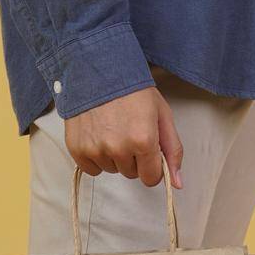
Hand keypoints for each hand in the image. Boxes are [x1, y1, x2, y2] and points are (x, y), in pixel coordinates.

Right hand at [64, 85, 184, 187]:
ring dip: (115, 156)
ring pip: (112, 169)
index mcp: (143, 140)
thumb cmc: (134, 91)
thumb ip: (172, 149)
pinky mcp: (77, 149)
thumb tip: (177, 184)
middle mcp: (119, 148)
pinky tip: (99, 135)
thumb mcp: (162, 115)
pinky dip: (96, 157)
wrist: (99, 70)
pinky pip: (92, 169)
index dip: (153, 166)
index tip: (149, 151)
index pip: (151, 177)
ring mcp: (96, 149)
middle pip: (131, 173)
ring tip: (113, 129)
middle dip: (134, 158)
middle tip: (129, 131)